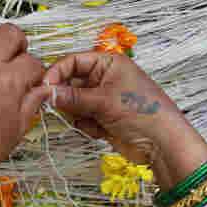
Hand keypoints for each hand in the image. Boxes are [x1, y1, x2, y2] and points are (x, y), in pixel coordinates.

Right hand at [43, 52, 204, 166]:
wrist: (163, 145)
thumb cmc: (141, 112)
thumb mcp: (104, 100)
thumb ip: (73, 97)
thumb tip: (46, 93)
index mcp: (108, 63)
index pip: (74, 61)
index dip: (57, 72)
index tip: (44, 87)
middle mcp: (104, 78)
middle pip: (71, 82)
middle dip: (66, 96)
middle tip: (57, 106)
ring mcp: (103, 99)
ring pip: (74, 102)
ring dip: (77, 113)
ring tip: (91, 120)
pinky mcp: (103, 118)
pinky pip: (82, 118)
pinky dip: (87, 125)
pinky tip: (100, 131)